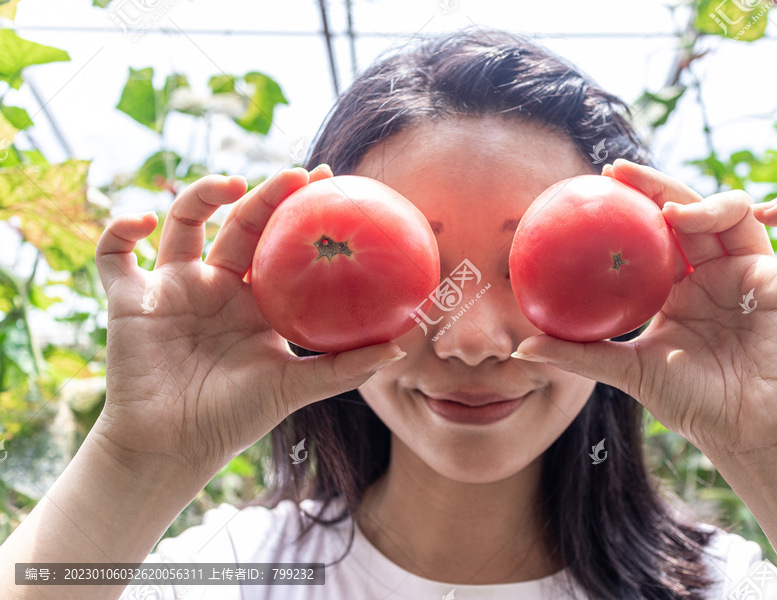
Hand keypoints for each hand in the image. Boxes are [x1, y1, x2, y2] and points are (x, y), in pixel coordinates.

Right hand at [93, 165, 403, 478]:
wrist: (174, 448)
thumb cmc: (234, 418)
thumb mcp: (296, 386)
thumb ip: (346, 366)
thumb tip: (405, 344)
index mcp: (255, 300)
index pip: (280, 244)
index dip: (300, 211)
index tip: (331, 182)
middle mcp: (216, 286)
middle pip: (241, 225)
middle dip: (267, 194)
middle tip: (299, 176)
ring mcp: (171, 288)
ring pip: (183, 224)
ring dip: (201, 195)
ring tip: (231, 184)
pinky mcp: (128, 300)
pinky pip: (114, 256)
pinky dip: (118, 231)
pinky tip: (141, 220)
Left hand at [513, 159, 776, 459]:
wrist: (748, 437)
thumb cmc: (693, 405)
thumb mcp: (630, 373)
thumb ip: (580, 356)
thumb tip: (518, 348)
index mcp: (678, 286)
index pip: (654, 233)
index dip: (631, 203)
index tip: (597, 183)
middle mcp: (717, 273)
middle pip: (691, 211)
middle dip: (658, 185)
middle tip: (620, 172)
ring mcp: (757, 275)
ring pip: (741, 214)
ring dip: (710, 204)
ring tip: (675, 214)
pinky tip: (771, 208)